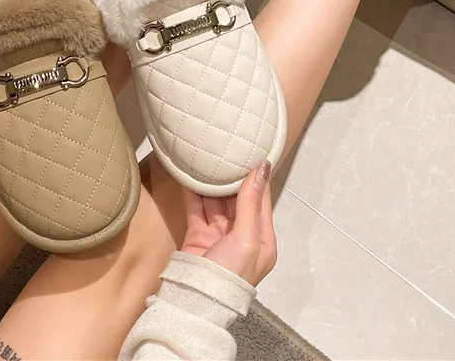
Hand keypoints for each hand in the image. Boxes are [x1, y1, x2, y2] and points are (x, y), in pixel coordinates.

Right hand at [180, 161, 276, 285]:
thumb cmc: (229, 273)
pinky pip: (197, 209)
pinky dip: (194, 192)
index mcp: (262, 240)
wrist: (194, 302)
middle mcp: (242, 236)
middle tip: (226, 152)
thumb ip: (251, 203)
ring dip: (212, 183)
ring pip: (216, 202)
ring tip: (208, 158)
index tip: (252, 153)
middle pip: (238, 199)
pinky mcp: (198, 235)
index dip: (257, 177)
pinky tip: (190, 174)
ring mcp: (218, 236)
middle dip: (232, 178)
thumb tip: (263, 169)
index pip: (261, 200)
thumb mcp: (247, 239)